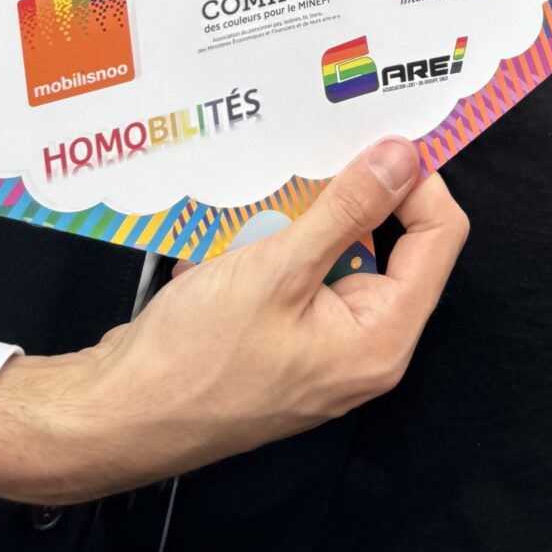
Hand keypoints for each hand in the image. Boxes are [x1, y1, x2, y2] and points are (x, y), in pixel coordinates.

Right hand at [0, 138, 464, 503]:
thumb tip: (404, 155)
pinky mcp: (282, 338)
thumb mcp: (276, 269)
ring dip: (300, 215)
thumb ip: (347, 208)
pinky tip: (229, 235)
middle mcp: (362, 347)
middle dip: (351, 194)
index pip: (438, 239)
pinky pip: (297, 271)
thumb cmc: (194, 358)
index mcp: (381, 341)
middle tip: (316, 150)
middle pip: (390, 242)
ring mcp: (320, 345)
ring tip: (263, 193)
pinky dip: (271, 242)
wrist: (113, 417)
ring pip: (336, 251)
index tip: (382, 134)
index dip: (418, 180)